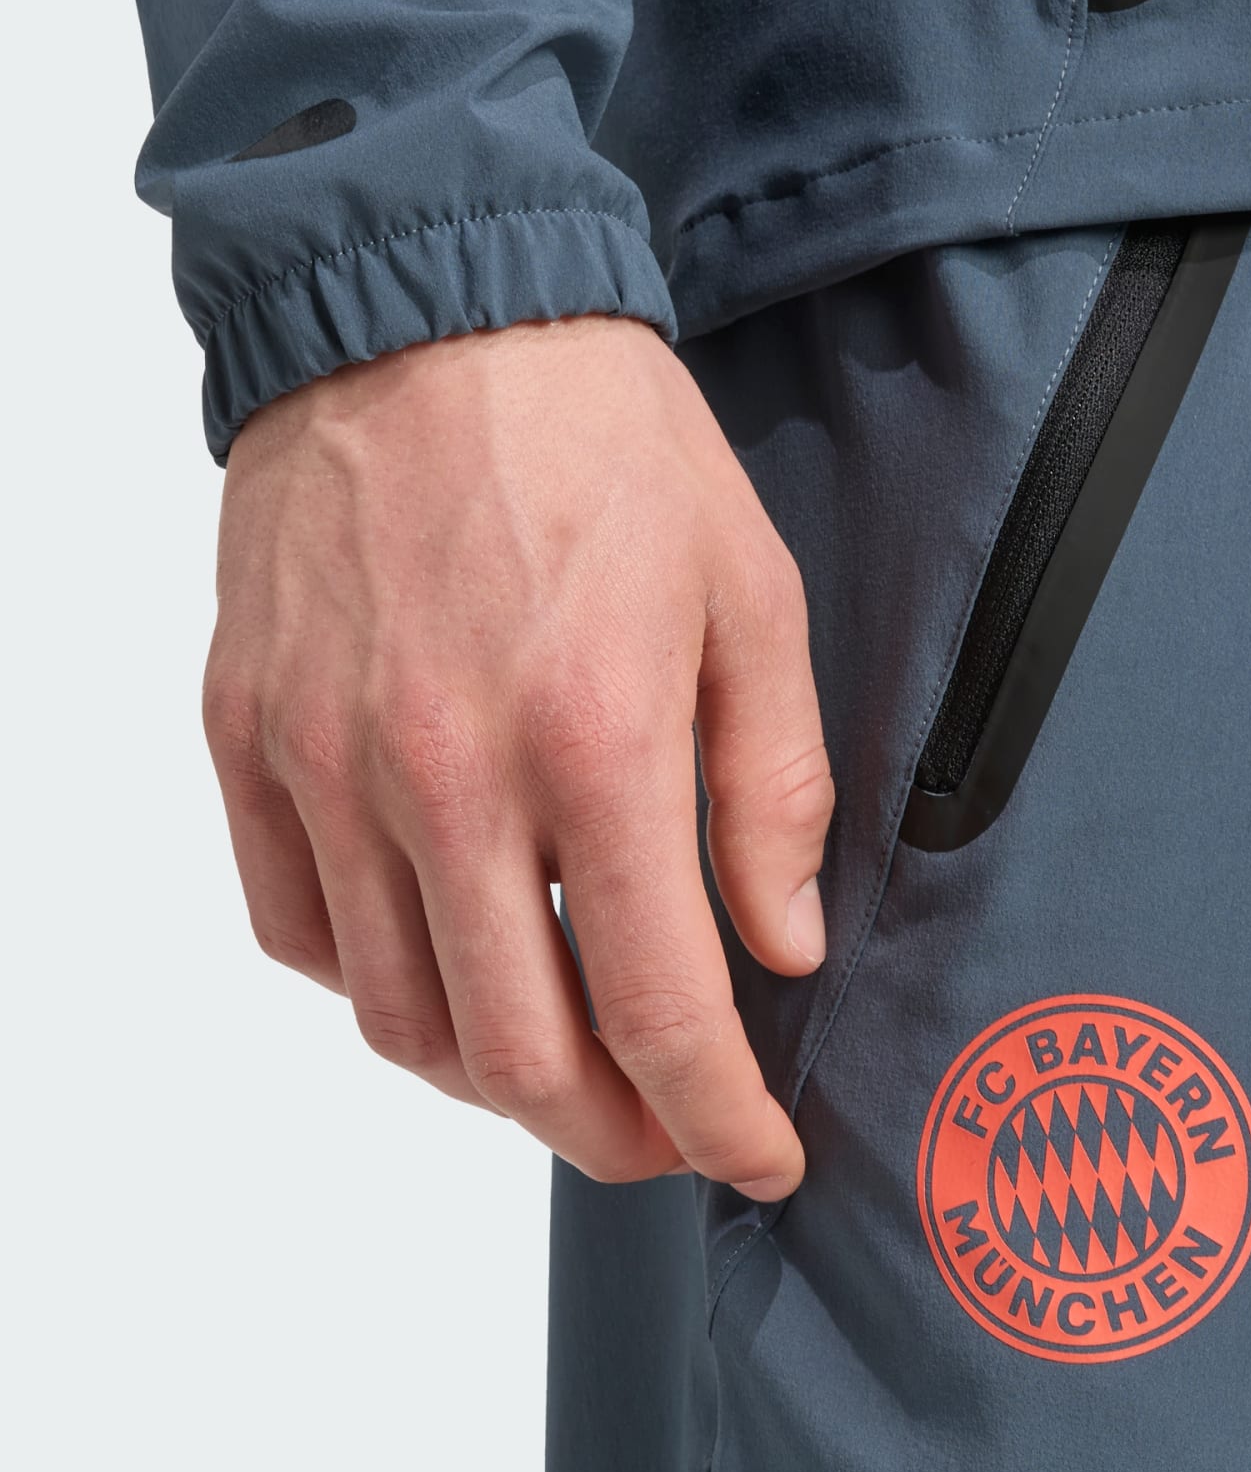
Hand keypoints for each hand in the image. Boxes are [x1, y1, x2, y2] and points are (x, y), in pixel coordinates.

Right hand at [206, 316, 830, 1193]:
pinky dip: (381, 986)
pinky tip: (450, 958)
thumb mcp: (752, 597)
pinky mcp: (249, 739)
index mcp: (593, 739)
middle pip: (517, 1056)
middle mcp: (444, 775)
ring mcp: (327, 764)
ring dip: (495, 1082)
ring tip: (567, 1068)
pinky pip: (299, 930)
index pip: (663, 1011)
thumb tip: (781, 948)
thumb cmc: (603, 443)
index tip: (758, 1159)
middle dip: (610, 1137)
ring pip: (397, 1019)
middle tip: (667, 1137)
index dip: (720, 1121)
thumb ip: (774, 792)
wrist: (423, 311)